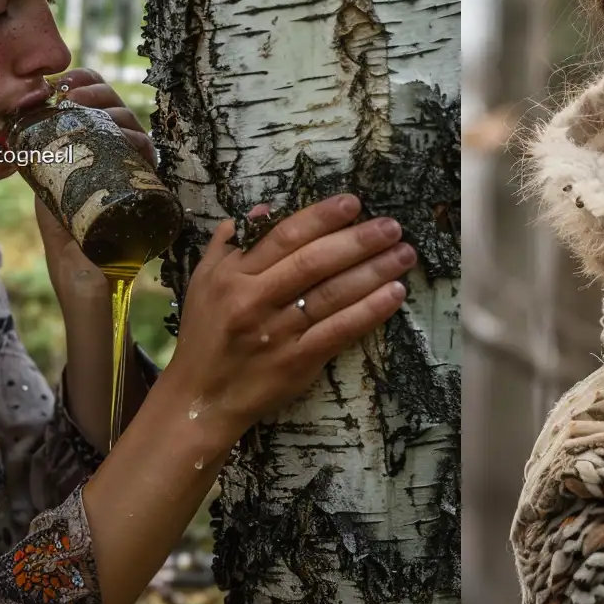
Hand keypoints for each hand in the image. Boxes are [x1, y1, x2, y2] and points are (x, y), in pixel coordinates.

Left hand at [31, 70, 157, 306]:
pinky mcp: (149, 193)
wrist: (83, 286)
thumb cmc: (67, 244)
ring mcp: (136, 173)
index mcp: (97, 150)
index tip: (63, 79)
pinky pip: (151, 161)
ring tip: (87, 111)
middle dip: (97, 92)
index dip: (85, 83)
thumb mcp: (47, 196)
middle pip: (117, 109)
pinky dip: (141, 146)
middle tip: (70, 95)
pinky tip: (127, 140)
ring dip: (114, 112)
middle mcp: (120, 156)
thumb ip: (42, 168)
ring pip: (134, 128)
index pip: (98, 104)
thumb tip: (20, 135)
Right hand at [159, 192, 415, 449]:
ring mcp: (277, 334)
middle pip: (314, 262)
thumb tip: (261, 210)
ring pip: (332, 295)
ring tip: (404, 254)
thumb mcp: (203, 281)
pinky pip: (338, 332)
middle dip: (358, 240)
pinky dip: (368, 311)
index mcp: (234, 275)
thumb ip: (228, 243)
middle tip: (392, 226)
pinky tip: (394, 294)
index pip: (284, 236)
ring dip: (374, 271)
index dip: (321, 217)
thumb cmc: (204, 335)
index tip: (354, 203)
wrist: (199, 400)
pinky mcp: (296, 363)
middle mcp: (256, 300)